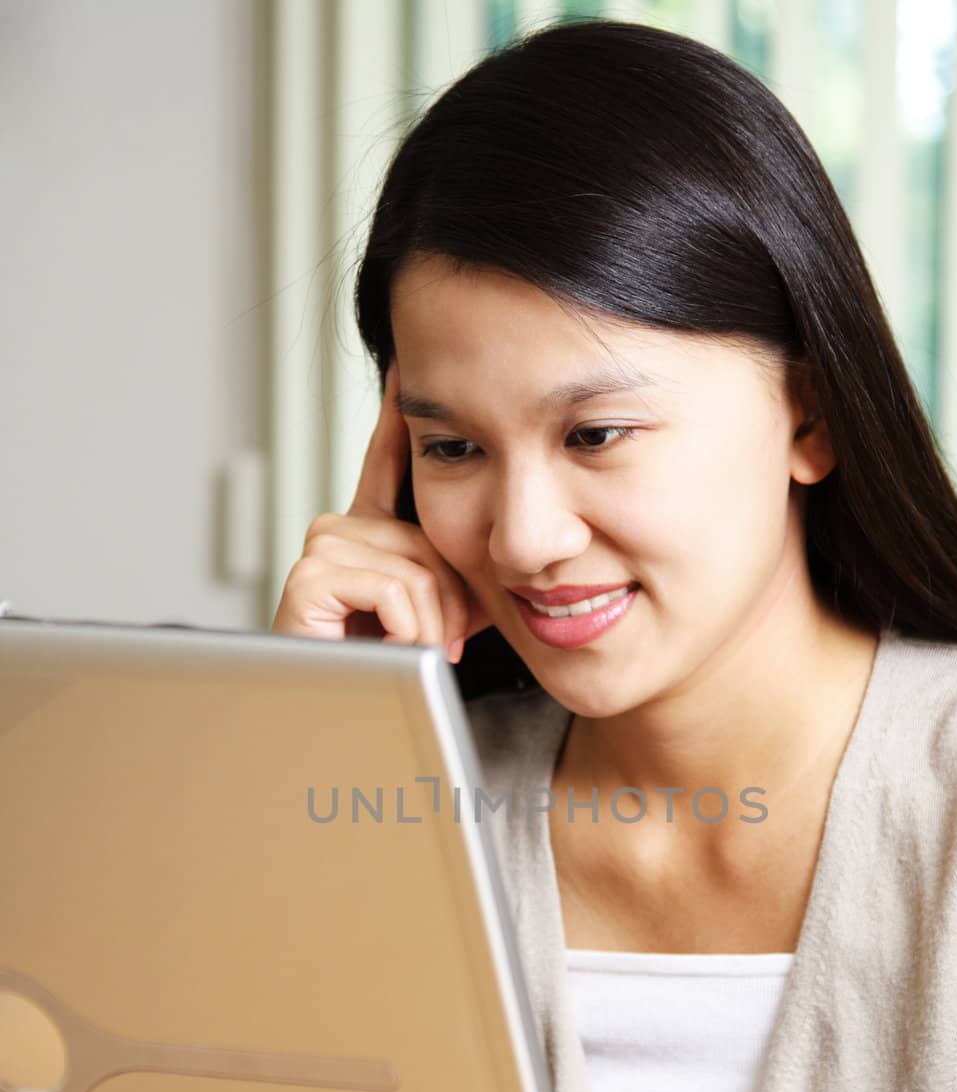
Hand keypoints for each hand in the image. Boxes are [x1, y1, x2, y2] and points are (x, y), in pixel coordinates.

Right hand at [271, 356, 491, 659]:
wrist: (343, 723)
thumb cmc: (390, 678)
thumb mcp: (445, 614)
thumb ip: (465, 574)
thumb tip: (511, 554)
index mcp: (369, 532)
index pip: (388, 460)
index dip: (398, 416)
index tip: (408, 367)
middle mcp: (339, 531)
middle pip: (429, 537)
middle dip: (448, 601)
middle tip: (442, 643)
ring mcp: (320, 549)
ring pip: (414, 567)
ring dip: (428, 624)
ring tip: (413, 652)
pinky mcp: (307, 578)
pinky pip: (391, 588)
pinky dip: (405, 628)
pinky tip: (387, 648)